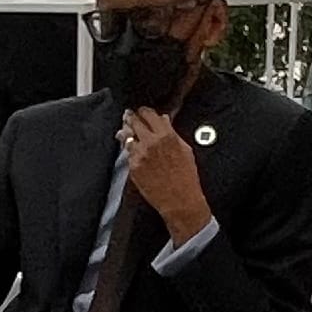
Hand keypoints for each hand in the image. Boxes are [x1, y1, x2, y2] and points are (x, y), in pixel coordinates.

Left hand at [118, 108, 212, 239]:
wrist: (179, 200)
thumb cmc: (186, 177)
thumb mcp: (185, 149)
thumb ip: (172, 132)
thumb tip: (164, 120)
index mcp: (166, 135)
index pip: (149, 114)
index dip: (144, 111)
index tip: (142, 111)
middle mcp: (151, 142)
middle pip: (134, 121)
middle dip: (132, 118)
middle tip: (129, 116)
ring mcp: (140, 154)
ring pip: (126, 135)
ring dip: (126, 131)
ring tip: (125, 129)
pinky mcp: (133, 166)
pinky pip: (127, 152)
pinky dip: (128, 148)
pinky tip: (129, 148)